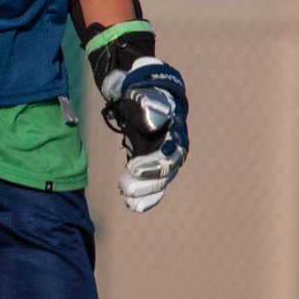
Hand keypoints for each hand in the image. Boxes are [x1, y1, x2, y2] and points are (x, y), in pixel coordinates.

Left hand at [101, 57, 188, 212]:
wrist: (148, 96)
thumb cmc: (145, 94)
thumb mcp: (144, 93)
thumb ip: (147, 103)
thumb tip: (151, 118)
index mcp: (175, 132)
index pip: (170, 153)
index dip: (152, 164)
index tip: (131, 168)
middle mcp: (174, 148)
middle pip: (166, 172)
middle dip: (146, 183)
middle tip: (124, 187)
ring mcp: (165, 159)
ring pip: (161, 183)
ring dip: (144, 192)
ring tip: (125, 197)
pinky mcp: (155, 167)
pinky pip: (155, 187)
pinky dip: (146, 198)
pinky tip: (132, 205)